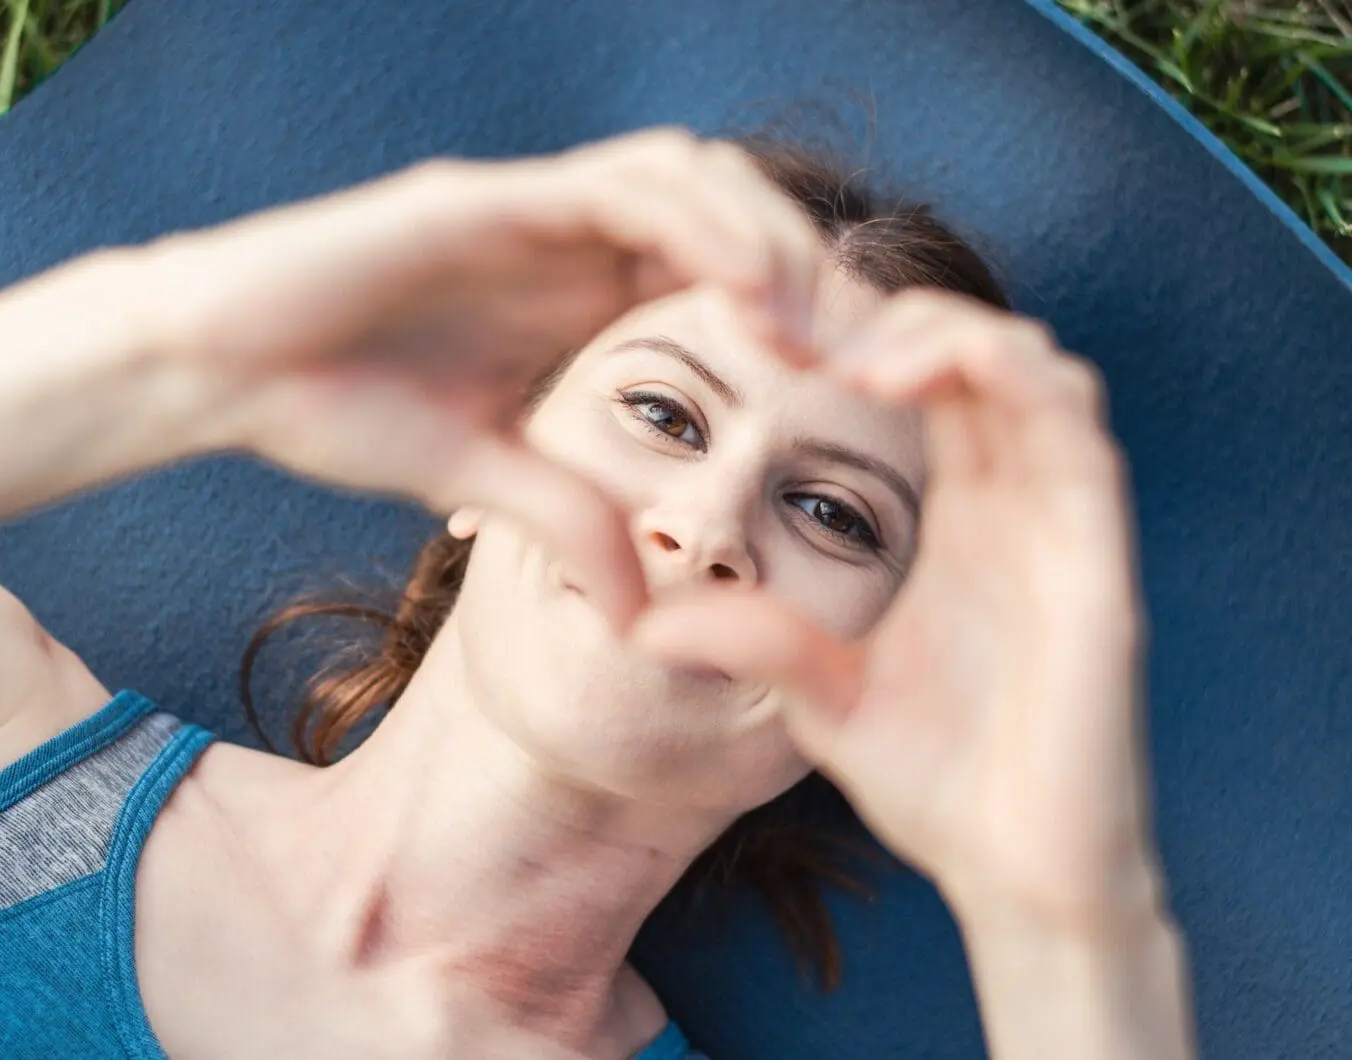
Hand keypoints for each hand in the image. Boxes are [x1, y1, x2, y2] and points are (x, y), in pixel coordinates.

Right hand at [129, 128, 822, 628]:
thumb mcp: (479, 480)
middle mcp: (567, 238)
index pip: (719, 277)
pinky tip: (746, 289)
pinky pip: (619, 188)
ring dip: (767, 241)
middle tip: (862, 357)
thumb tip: (646, 618)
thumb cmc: (334, 408)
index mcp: (577, 294)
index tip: (852, 392)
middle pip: (728, 217)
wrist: (216, 369)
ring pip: (690, 180)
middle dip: (808, 274)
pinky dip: (697, 226)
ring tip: (813, 326)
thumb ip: (566, 524)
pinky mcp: (484, 198)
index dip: (796, 320)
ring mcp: (529, 209)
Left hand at [632, 290, 1159, 924]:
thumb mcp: (820, 693)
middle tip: (789, 324)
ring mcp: (1063, 524)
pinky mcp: (1097, 554)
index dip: (853, 343)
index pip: (923, 388)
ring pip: (1031, 364)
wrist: (1017, 874)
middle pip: (972, 354)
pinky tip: (904, 380)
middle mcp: (1017, 506)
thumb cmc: (938, 785)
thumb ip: (753, 638)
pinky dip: (1001, 372)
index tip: (758, 337)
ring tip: (847, 358)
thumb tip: (645, 623)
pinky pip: (1072, 423)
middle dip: (888, 318)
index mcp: (961, 523)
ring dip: (942, 331)